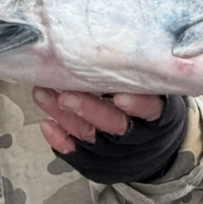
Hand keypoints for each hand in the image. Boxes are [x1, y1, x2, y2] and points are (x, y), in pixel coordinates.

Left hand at [33, 86, 162, 156]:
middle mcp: (138, 137)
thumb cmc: (148, 110)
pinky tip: (47, 124)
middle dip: (89, 109)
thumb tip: (113, 39)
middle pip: (115, 124)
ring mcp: (115, 153)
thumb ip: (137, 74)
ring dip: (65, 116)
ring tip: (44, 95)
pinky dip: (61, 140)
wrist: (152, 151)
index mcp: (158, 117)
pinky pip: (77, 154)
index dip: (136, 104)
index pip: (150, 110)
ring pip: (90, 135)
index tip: (120, 95)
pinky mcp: (97, 164)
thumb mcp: (155, 93)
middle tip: (67, 95)